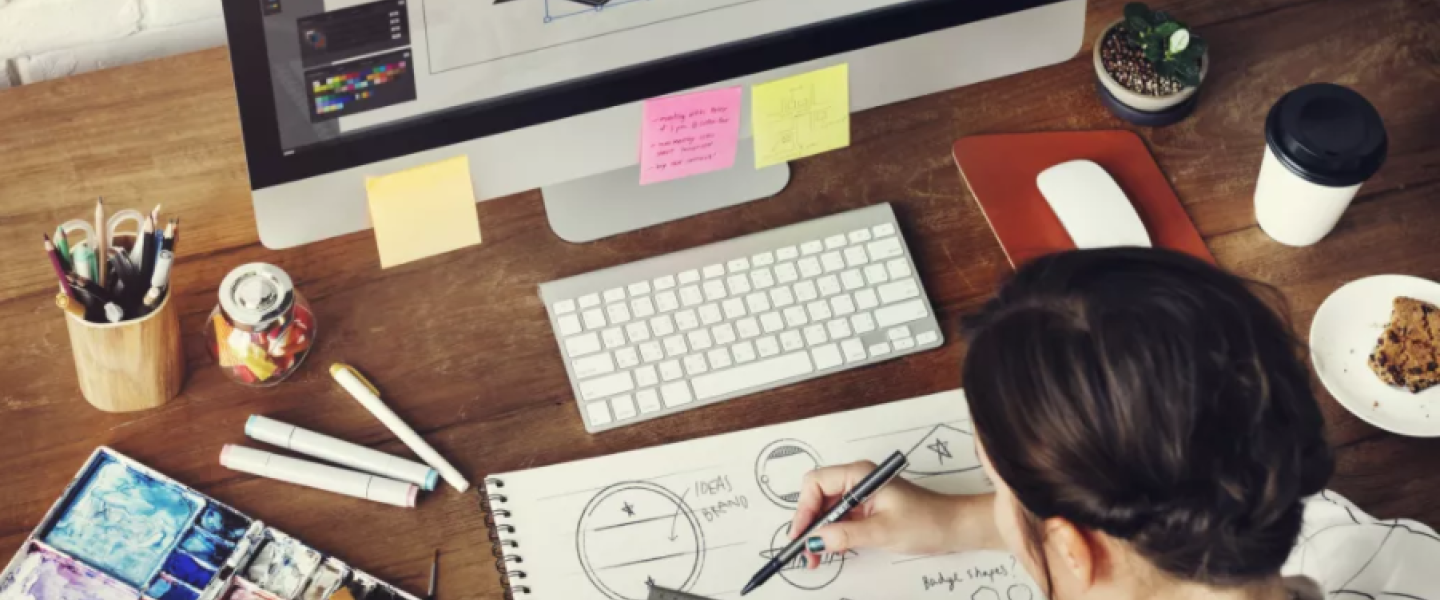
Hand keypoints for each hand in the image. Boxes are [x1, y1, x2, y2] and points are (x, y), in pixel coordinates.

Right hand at [789, 461, 999, 566]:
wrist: (956, 527)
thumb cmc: (928, 521)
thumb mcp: (883, 531)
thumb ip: (846, 535)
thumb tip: (816, 539)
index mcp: (860, 474)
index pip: (817, 483)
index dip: (804, 508)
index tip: (801, 534)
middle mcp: (858, 480)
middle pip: (818, 495)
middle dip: (808, 522)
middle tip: (805, 549)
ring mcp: (863, 494)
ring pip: (828, 509)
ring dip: (819, 531)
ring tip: (815, 556)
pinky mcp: (868, 508)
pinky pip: (841, 518)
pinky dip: (832, 533)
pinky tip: (830, 549)